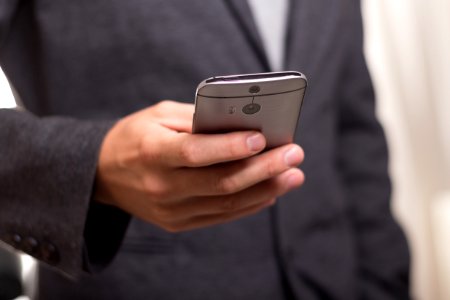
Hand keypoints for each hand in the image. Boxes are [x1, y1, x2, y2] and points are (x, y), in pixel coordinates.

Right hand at [95, 100, 304, 231]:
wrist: (104, 175)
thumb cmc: (135, 137)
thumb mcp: (158, 115)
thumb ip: (197, 118)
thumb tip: (241, 123)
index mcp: (153, 152)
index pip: (196, 153)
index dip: (230, 147)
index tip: (262, 138)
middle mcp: (162, 186)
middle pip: (221, 182)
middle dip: (263, 168)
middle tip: (294, 154)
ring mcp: (171, 210)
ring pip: (227, 203)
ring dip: (265, 189)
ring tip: (293, 175)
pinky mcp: (178, 222)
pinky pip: (220, 216)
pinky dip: (249, 204)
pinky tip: (270, 192)